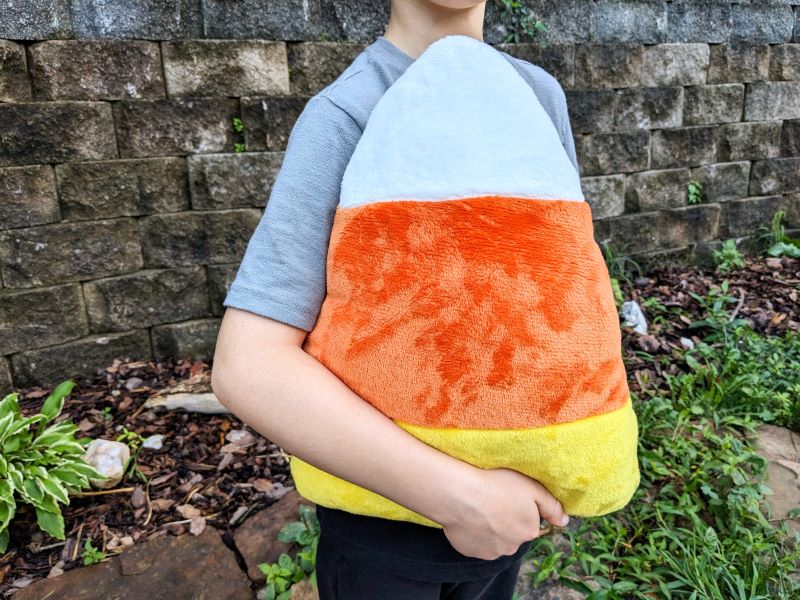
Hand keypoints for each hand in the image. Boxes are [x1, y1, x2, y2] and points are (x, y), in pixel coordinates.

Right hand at [439, 467, 568, 559]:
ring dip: (490, 528)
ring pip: (494, 539)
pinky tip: (468, 516)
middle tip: (493, 500)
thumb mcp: (531, 487)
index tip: (508, 495)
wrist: (459, 494)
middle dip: (506, 519)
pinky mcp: (470, 551)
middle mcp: (512, 547)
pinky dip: (473, 532)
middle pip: (512, 532)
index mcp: (529, 531)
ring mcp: (490, 552)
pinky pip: (476, 542)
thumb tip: (564, 521)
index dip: (520, 507)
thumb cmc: (495, 485)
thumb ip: (552, 506)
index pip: (530, 521)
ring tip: (478, 507)